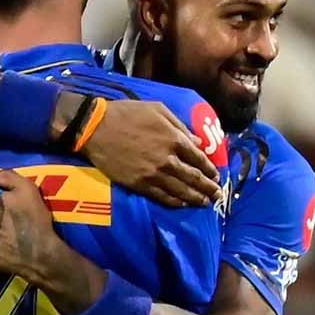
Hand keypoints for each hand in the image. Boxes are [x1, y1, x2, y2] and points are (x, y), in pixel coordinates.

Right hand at [83, 100, 220, 207]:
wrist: (96, 128)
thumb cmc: (127, 113)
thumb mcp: (158, 110)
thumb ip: (180, 126)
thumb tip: (199, 142)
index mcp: (174, 139)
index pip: (199, 158)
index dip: (210, 169)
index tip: (216, 176)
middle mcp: (167, 159)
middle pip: (193, 177)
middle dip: (208, 188)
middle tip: (218, 196)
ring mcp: (153, 174)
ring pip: (180, 190)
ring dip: (196, 198)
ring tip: (206, 203)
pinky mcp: (139, 184)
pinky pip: (162, 196)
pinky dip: (175, 202)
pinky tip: (183, 204)